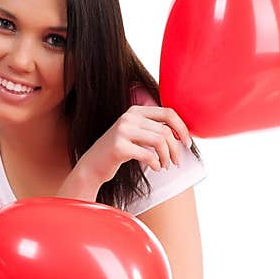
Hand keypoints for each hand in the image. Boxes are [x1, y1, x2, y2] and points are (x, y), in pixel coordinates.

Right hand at [74, 105, 192, 187]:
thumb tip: (181, 133)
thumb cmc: (119, 151)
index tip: (187, 143)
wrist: (92, 165)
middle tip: (177, 162)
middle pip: (165, 130)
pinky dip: (156, 164)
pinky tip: (155, 168)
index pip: (168, 112)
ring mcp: (122, 131)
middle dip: (175, 149)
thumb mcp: (135, 134)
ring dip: (167, 157)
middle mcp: (128, 117)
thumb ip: (152, 128)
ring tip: (164, 165)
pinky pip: (148, 155)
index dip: (182, 128)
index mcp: (135, 111)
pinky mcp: (119, 147)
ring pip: (160, 141)